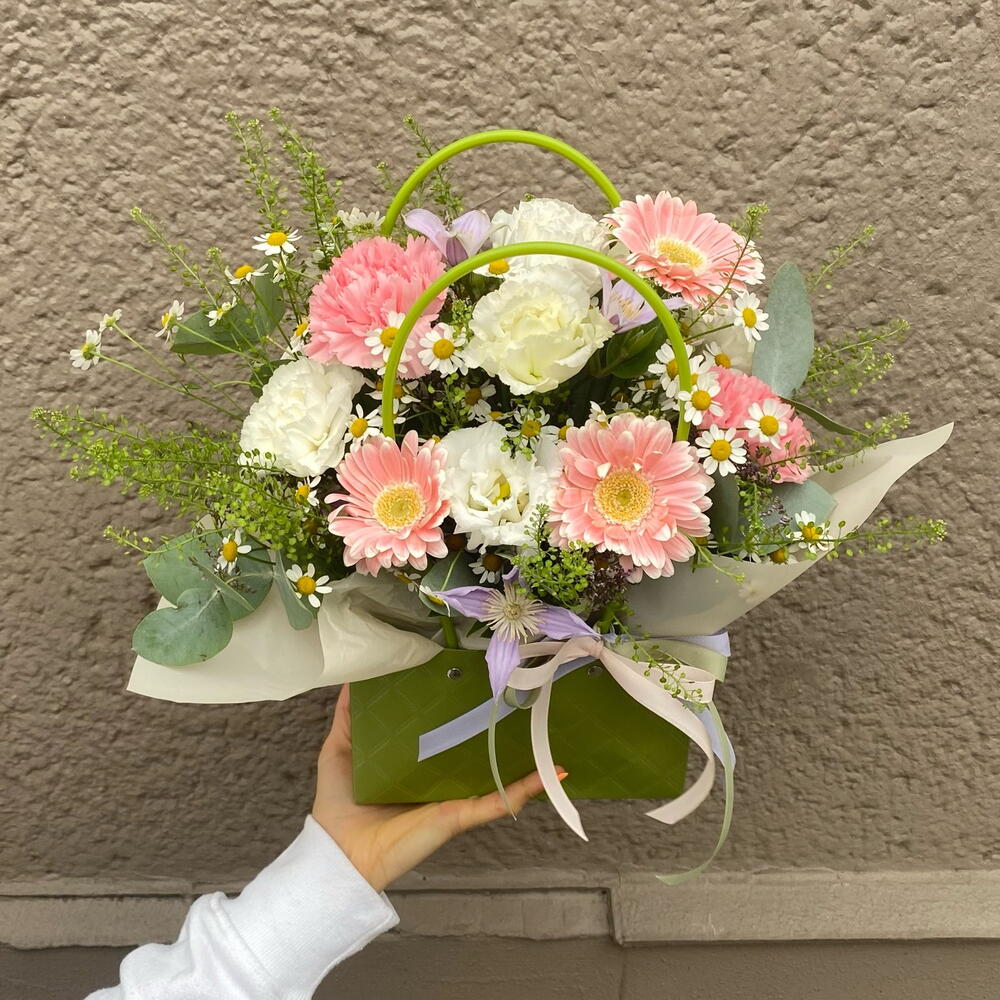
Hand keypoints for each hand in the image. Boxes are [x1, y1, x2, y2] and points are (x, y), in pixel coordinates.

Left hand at [311, 684, 563, 891]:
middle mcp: (439, 775)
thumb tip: (356, 677)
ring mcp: (454, 794)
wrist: (340, 854)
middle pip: (475, 746)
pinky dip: (528, 788)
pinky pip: (499, 800)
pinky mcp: (460, 813)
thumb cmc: (339, 806)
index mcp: (415, 760)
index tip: (471, 673)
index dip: (458, 703)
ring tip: (549, 726)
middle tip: (519, 689)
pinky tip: (552, 772)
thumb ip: (349, 716)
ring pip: (497, 771)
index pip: (444, 728)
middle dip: (499, 724)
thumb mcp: (340, 749)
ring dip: (527, 755)